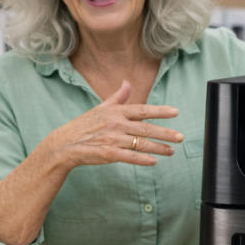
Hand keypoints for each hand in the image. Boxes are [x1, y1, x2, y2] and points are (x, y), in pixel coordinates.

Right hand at [46, 80, 182, 169]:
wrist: (64, 144)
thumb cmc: (83, 125)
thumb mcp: (100, 108)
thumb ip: (117, 97)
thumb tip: (127, 83)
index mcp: (116, 112)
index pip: (142, 109)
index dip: (160, 111)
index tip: (175, 112)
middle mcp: (116, 124)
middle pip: (146, 128)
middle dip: (165, 133)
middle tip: (180, 137)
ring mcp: (112, 139)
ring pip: (141, 143)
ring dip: (158, 148)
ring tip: (171, 151)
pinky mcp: (108, 154)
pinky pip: (129, 157)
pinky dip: (142, 160)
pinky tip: (154, 162)